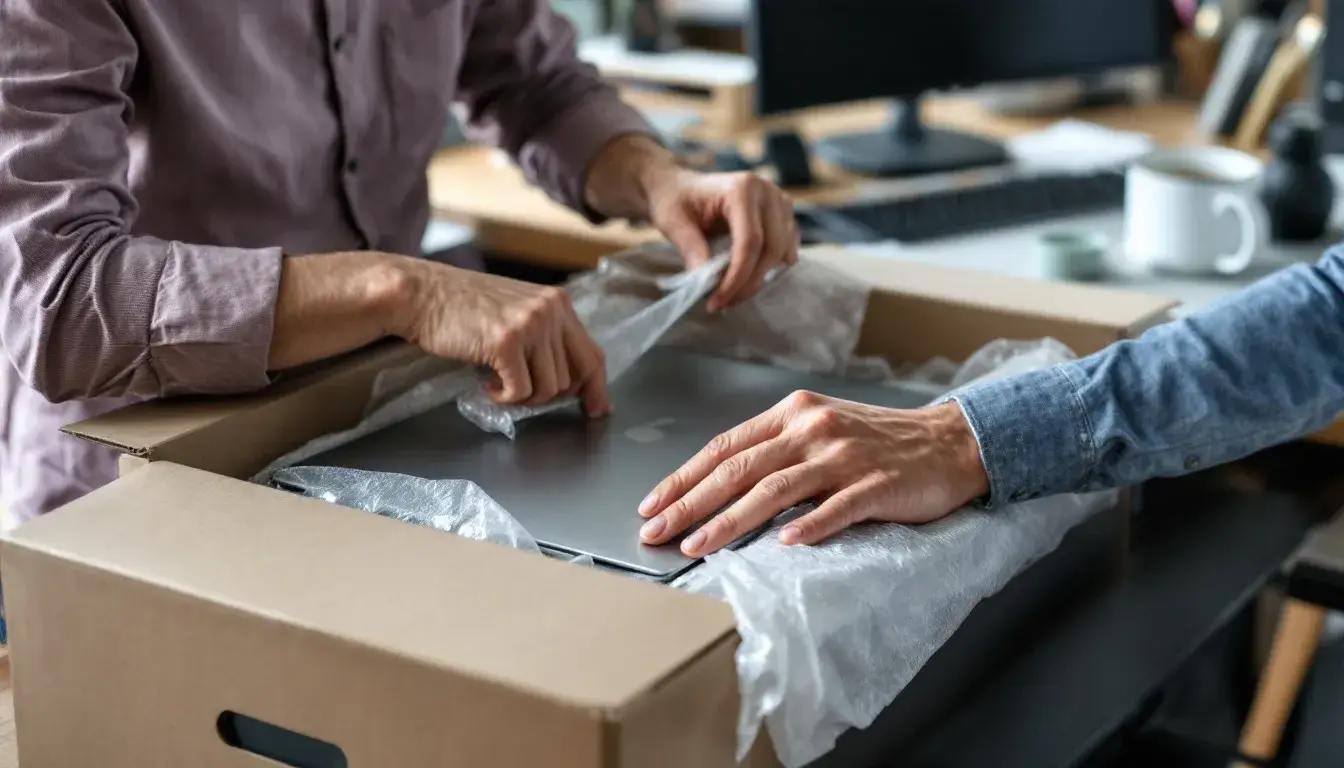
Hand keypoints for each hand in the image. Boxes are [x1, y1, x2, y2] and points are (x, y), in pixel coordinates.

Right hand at [391, 259, 609, 414]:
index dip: (597, 387)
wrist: (421, 294)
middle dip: (550, 395)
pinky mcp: (506, 342)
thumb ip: (545, 337)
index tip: (598, 409)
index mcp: (557, 302)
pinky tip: (487, 384)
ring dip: (523, 396)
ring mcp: (530, 325)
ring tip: (498, 382)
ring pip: (548, 388)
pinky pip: (521, 391)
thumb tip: (570, 381)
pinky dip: (504, 397)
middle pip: (573, 377)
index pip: (592, 353)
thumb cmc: (462, 306)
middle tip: (520, 391)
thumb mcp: (516, 311)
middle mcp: (550, 310)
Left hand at [585, 135, 798, 311]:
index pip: (750, 241)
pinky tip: (745, 279)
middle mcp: (767, 192)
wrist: (680, 187)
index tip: (717, 301)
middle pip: (771, 250)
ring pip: (782, 253)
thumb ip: (690, 248)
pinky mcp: (784, 216)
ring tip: (731, 294)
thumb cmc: (675, 201)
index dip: (737, 277)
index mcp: (742, 188)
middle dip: (748, 283)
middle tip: (722, 303)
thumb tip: (706, 281)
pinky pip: (786, 250)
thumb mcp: (673, 222)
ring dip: (759, 279)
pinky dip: (769, 269)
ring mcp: (780, 202)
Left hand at [637, 393, 988, 557]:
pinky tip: (784, 545)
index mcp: (793, 412)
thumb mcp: (819, 429)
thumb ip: (774, 450)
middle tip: (657, 532)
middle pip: (738, 469)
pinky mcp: (875, 484)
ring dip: (730, 521)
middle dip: (690, 504)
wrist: (948, 442)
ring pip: (774, 490)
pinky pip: (836, 508)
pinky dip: (808, 527)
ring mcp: (843, 456)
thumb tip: (717, 485)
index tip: (652, 505)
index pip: (725, 447)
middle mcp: (812, 428)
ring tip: (699, 546)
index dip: (684, 478)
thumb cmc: (876, 441)